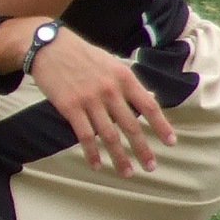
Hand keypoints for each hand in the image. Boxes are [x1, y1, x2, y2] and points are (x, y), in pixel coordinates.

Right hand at [30, 27, 175, 177]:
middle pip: (131, 126)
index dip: (161, 126)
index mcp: (124, 77)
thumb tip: (150, 98)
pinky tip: (97, 166)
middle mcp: (110, 90)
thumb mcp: (111, 62)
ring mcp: (90, 100)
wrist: (49, 47)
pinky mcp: (70, 108)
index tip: (171, 143)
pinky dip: (92, 154)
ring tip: (127, 173)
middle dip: (142, 149)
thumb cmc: (82, 54)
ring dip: (120, 157)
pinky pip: (85, 136)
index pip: (149, 105)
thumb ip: (128, 82)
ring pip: (109, 136)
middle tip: (151, 167)